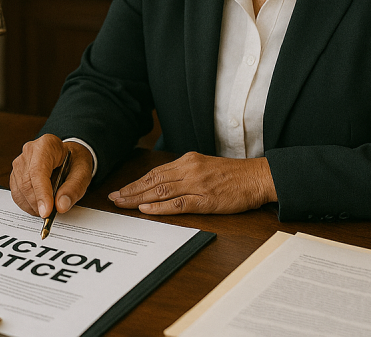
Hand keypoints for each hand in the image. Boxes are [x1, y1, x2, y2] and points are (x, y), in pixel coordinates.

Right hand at [10, 134, 93, 217]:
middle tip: (50, 214)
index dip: (41, 193)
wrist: (69, 156)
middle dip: (37, 203)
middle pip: (26, 182)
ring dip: (32, 205)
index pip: (38, 171)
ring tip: (47, 209)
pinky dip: (27, 205)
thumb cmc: (74, 162)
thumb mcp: (82, 173)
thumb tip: (61, 206)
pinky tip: (39, 206)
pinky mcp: (16, 174)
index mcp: (46, 145)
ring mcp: (20, 162)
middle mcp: (29, 151)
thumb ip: (73, 189)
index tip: (46, 212)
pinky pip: (17, 194)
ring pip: (19, 190)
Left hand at [109, 152, 276, 214]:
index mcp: (188, 161)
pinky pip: (179, 203)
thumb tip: (163, 182)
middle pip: (153, 181)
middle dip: (131, 190)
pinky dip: (160, 207)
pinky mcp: (206, 199)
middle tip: (113, 198)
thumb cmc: (232, 175)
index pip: (155, 172)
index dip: (136, 182)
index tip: (121, 190)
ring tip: (122, 204)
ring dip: (139, 198)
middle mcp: (189, 170)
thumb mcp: (204, 166)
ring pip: (161, 191)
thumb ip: (185, 172)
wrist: (257, 177)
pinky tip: (146, 210)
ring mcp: (197, 185)